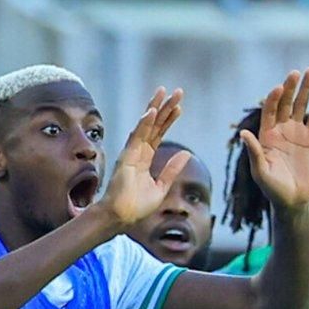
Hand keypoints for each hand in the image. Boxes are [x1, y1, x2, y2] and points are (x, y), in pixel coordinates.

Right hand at [97, 88, 189, 228]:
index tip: (179, 107)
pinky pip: (137, 137)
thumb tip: (186, 154)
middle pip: (154, 125)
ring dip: (155, 108)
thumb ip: (172, 170)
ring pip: (145, 126)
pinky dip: (144, 124)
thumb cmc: (137, 206)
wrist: (122, 217)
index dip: (169, 120)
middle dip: (165, 108)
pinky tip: (152, 111)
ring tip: (164, 92)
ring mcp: (132, 152)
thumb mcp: (161, 187)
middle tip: (177, 91)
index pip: (159, 134)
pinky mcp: (127, 157)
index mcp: (146, 158)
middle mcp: (138, 152)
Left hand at [239, 68, 308, 211]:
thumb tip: (243, 133)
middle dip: (290, 88)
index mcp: (266, 135)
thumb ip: (254, 152)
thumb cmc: (273, 189)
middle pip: (285, 103)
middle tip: (296, 73)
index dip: (273, 98)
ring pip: (301, 105)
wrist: (293, 200)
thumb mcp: (261, 172)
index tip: (279, 88)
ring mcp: (295, 132)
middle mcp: (280, 129)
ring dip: (306, 89)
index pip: (269, 110)